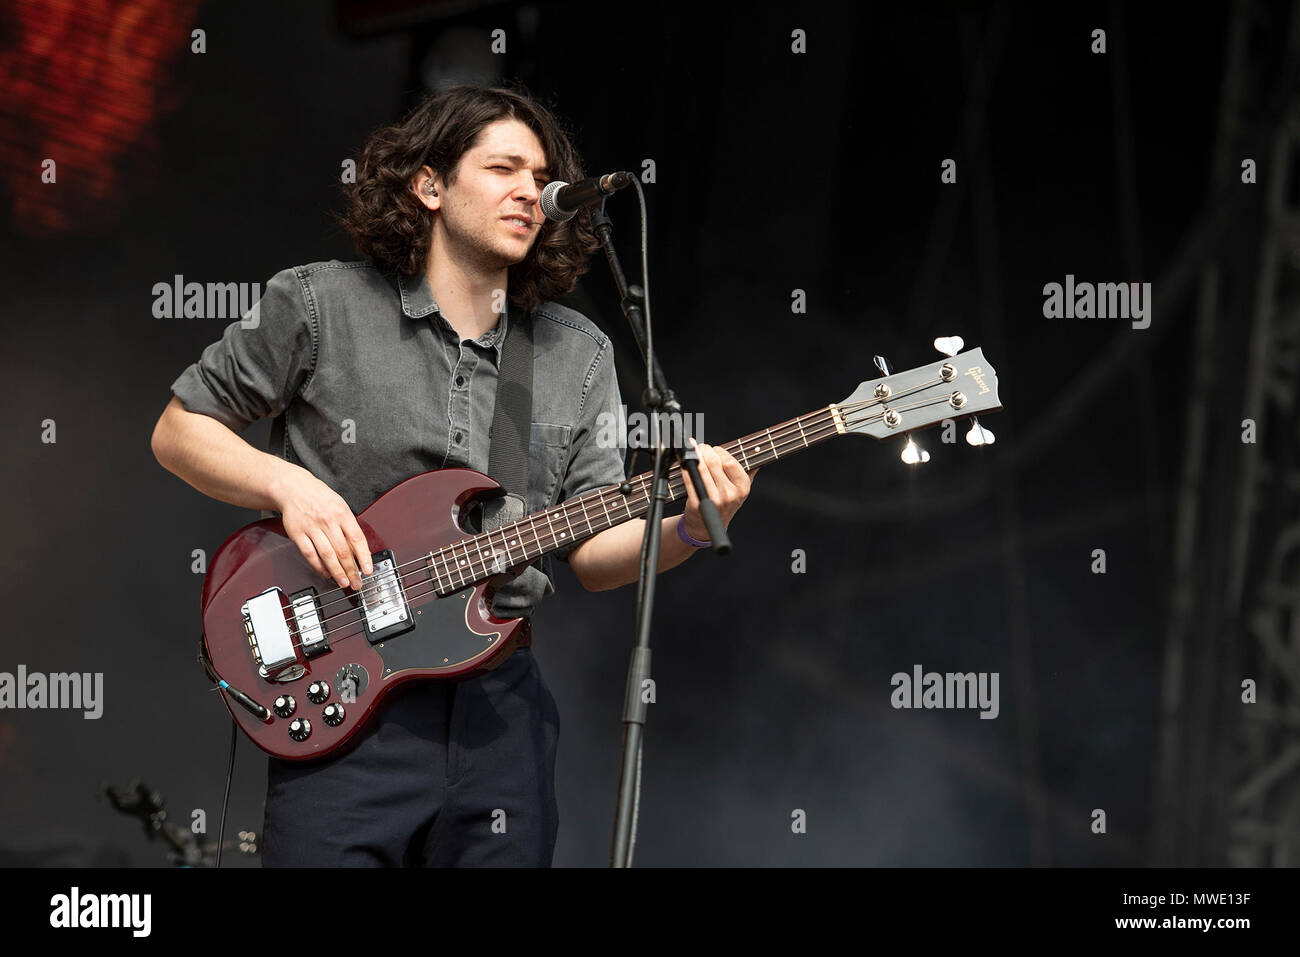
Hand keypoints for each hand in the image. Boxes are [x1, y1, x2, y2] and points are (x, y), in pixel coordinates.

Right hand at [272, 465, 373, 590]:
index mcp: (342, 513)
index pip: (357, 539)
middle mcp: (328, 520)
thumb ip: (349, 527)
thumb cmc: (320, 498)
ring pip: (327, 555)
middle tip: (356, 583)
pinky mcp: (298, 533)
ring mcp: (312, 527)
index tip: (368, 570)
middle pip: (343, 550)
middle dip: (351, 570)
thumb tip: (360, 550)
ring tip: (343, 582)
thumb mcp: (340, 506)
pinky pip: (310, 554)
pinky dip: (318, 566)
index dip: (364, 557)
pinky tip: (325, 573)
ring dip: (337, 572)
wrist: (294, 488)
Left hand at [681, 440, 756, 542]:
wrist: (706, 527)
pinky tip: (684, 463)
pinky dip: (685, 469)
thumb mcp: (740, 489)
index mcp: (743, 488)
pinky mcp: (699, 505)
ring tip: (692, 451)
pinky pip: (690, 480)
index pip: (729, 461)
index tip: (713, 449)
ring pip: (701, 469)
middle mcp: (730, 494)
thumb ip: (749, 470)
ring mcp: (714, 501)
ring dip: (694, 456)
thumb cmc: (723, 502)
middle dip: (704, 450)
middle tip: (700, 448)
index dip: (719, 451)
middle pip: (714, 462)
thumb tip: (757, 449)